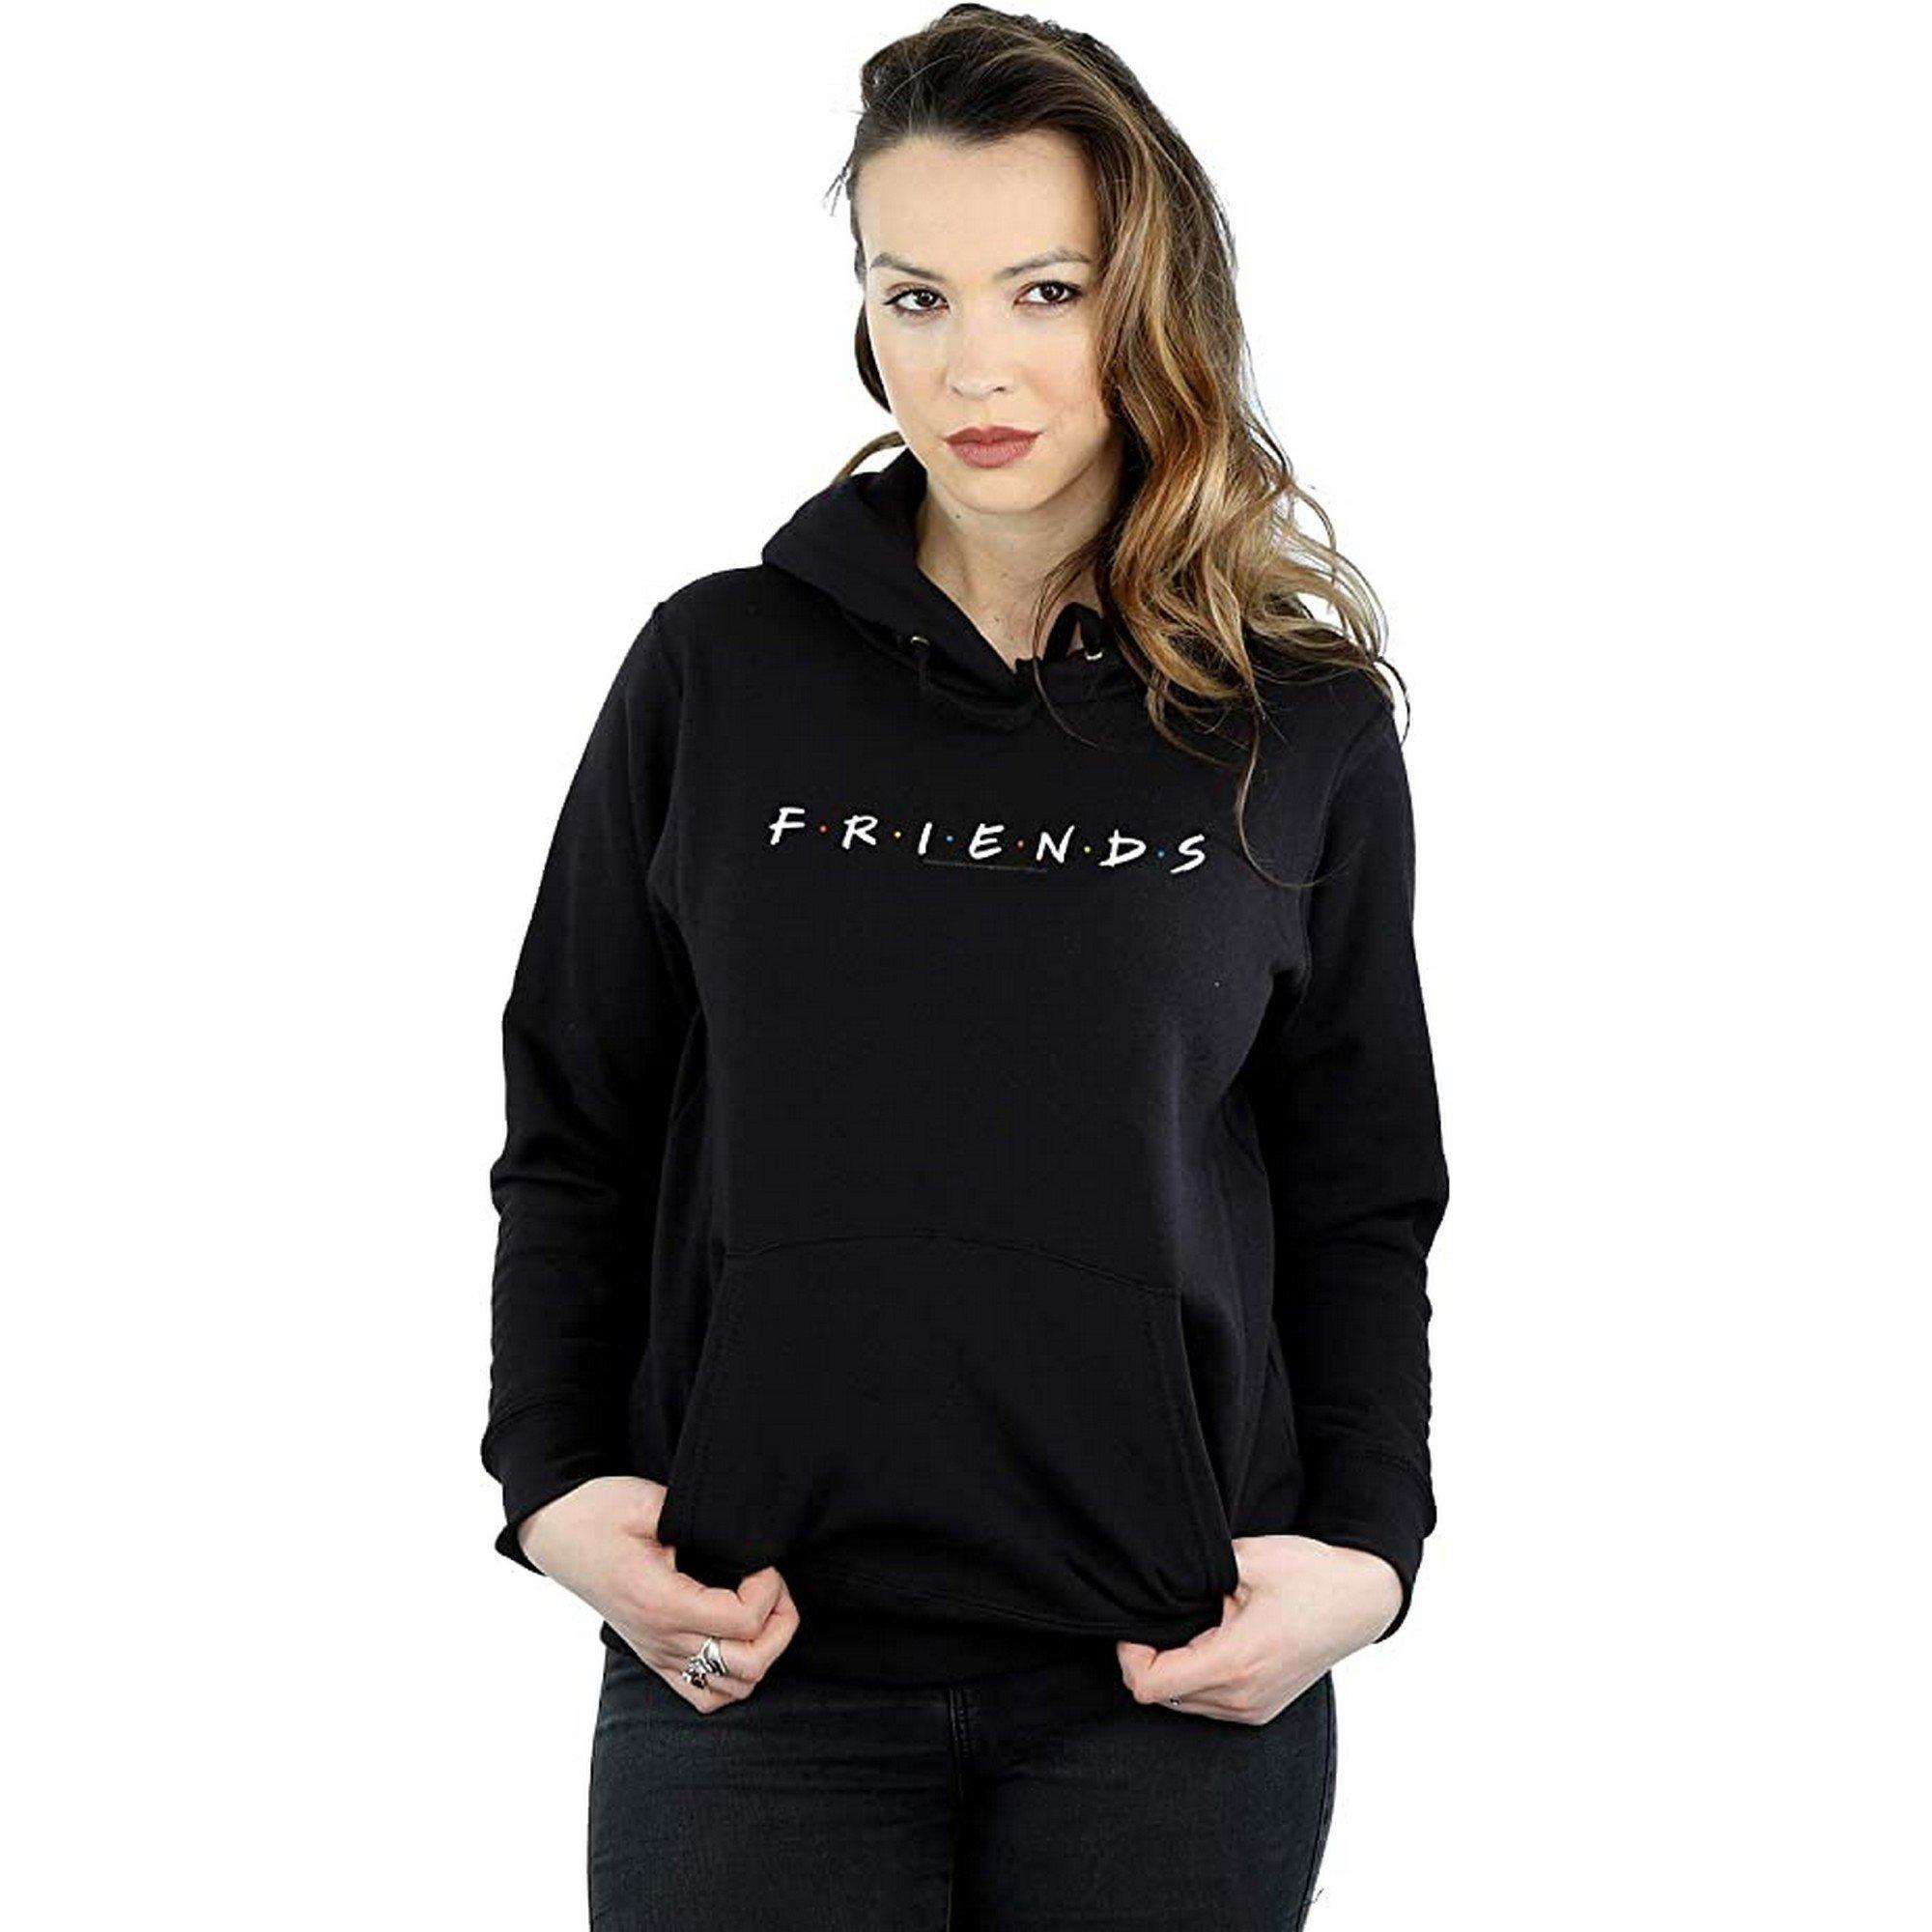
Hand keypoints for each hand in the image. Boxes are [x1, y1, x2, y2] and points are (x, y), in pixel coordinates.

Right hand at [517, 1475, 800, 1710]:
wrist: (555, 1531)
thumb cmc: (598, 1511)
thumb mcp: (649, 1502)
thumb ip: (699, 1522)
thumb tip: (744, 1538)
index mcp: (661, 1601)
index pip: (742, 1622)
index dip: (770, 1591)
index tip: (763, 1562)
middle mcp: (661, 1639)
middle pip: (748, 1666)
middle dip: (779, 1625)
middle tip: (772, 1586)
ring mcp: (657, 1653)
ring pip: (731, 1689)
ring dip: (761, 1652)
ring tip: (760, 1610)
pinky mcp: (653, 1655)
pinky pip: (703, 1694)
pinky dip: (733, 1675)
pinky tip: (736, 1637)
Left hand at [1116, 1534, 1401, 1722]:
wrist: (1362, 1598)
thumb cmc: (1309, 1575)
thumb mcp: (1245, 1558)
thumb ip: (1194, 1574)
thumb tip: (1154, 1585)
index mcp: (1234, 1662)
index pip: (1149, 1685)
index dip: (1129, 1653)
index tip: (1136, 1621)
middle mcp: (1242, 1698)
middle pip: (1160, 1697)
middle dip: (1147, 1659)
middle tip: (1160, 1616)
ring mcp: (1254, 1710)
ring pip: (1181, 1704)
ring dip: (1171, 1670)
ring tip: (1189, 1625)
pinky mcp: (1262, 1710)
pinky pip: (1207, 1704)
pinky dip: (1194, 1678)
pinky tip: (1207, 1642)